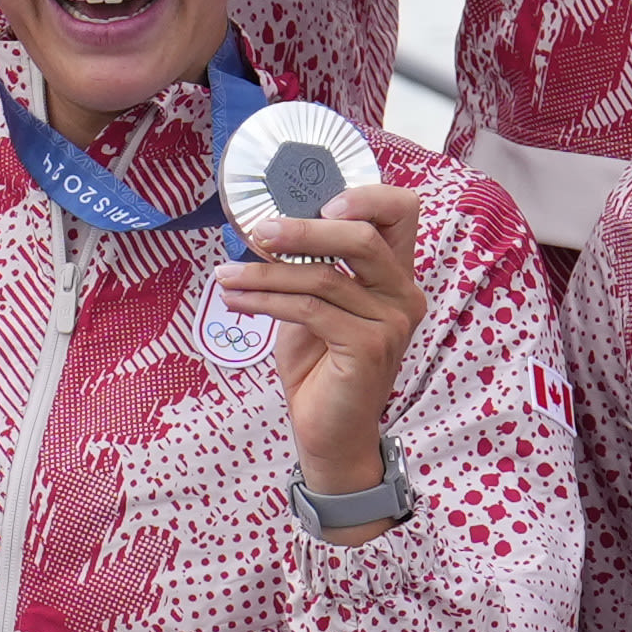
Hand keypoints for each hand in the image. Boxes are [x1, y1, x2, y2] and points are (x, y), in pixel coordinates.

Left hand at [220, 181, 428, 508]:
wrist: (329, 436)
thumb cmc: (320, 368)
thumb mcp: (314, 306)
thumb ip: (309, 267)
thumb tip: (265, 226)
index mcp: (396, 276)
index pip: (402, 212)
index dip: (365, 195)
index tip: (317, 202)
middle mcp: (404, 295)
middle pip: (363, 236)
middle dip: (304, 228)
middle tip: (258, 231)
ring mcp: (392, 323)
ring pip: (325, 276)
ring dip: (265, 272)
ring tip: (227, 275)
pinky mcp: (369, 348)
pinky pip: (310, 309)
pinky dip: (265, 300)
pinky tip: (237, 300)